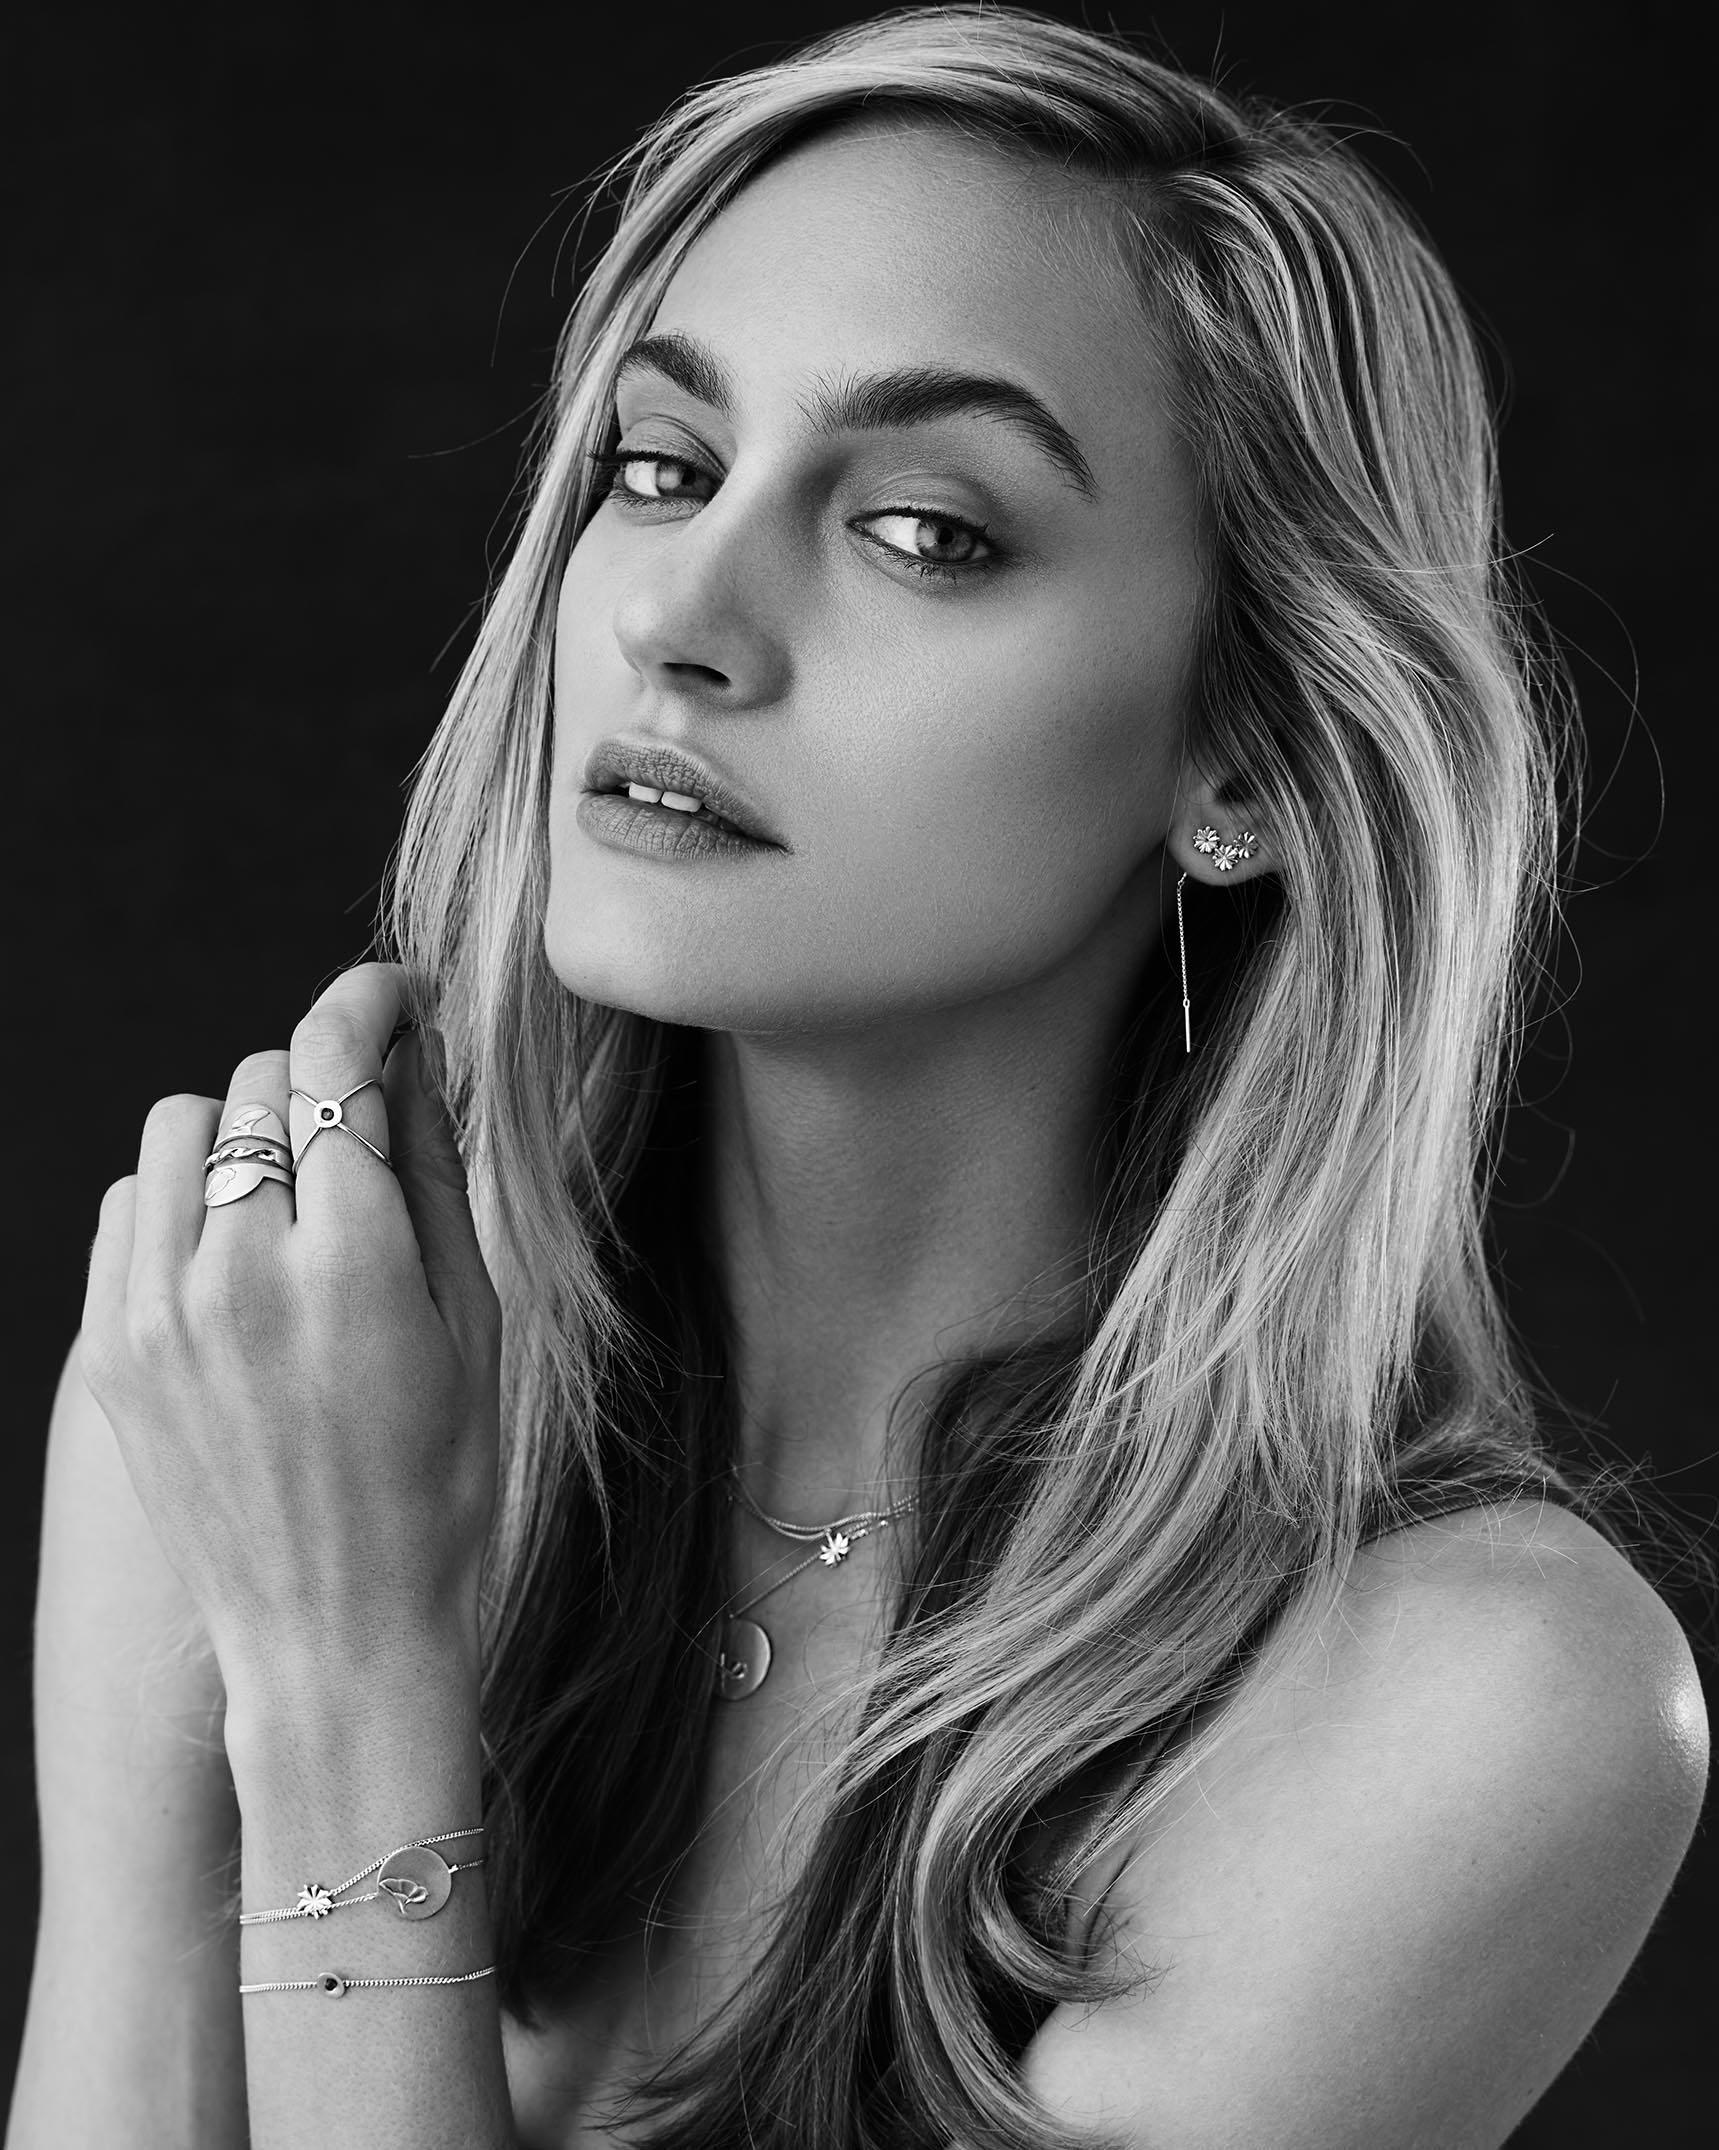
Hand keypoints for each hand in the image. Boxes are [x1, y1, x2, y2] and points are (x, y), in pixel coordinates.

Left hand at [79, 963, 501, 1701]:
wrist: (338, 1631)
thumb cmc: (442, 1481)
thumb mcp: (477, 1322)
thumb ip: (439, 1175)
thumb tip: (418, 1056)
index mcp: (351, 1265)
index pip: (334, 1061)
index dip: (370, 1001)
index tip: (399, 996)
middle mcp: (238, 1274)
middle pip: (262, 1080)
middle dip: (326, 1081)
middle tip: (371, 1130)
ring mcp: (158, 1314)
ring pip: (182, 1126)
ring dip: (248, 1131)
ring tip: (297, 1198)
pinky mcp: (111, 1351)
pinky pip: (127, 1204)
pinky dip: (181, 1196)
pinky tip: (235, 1252)